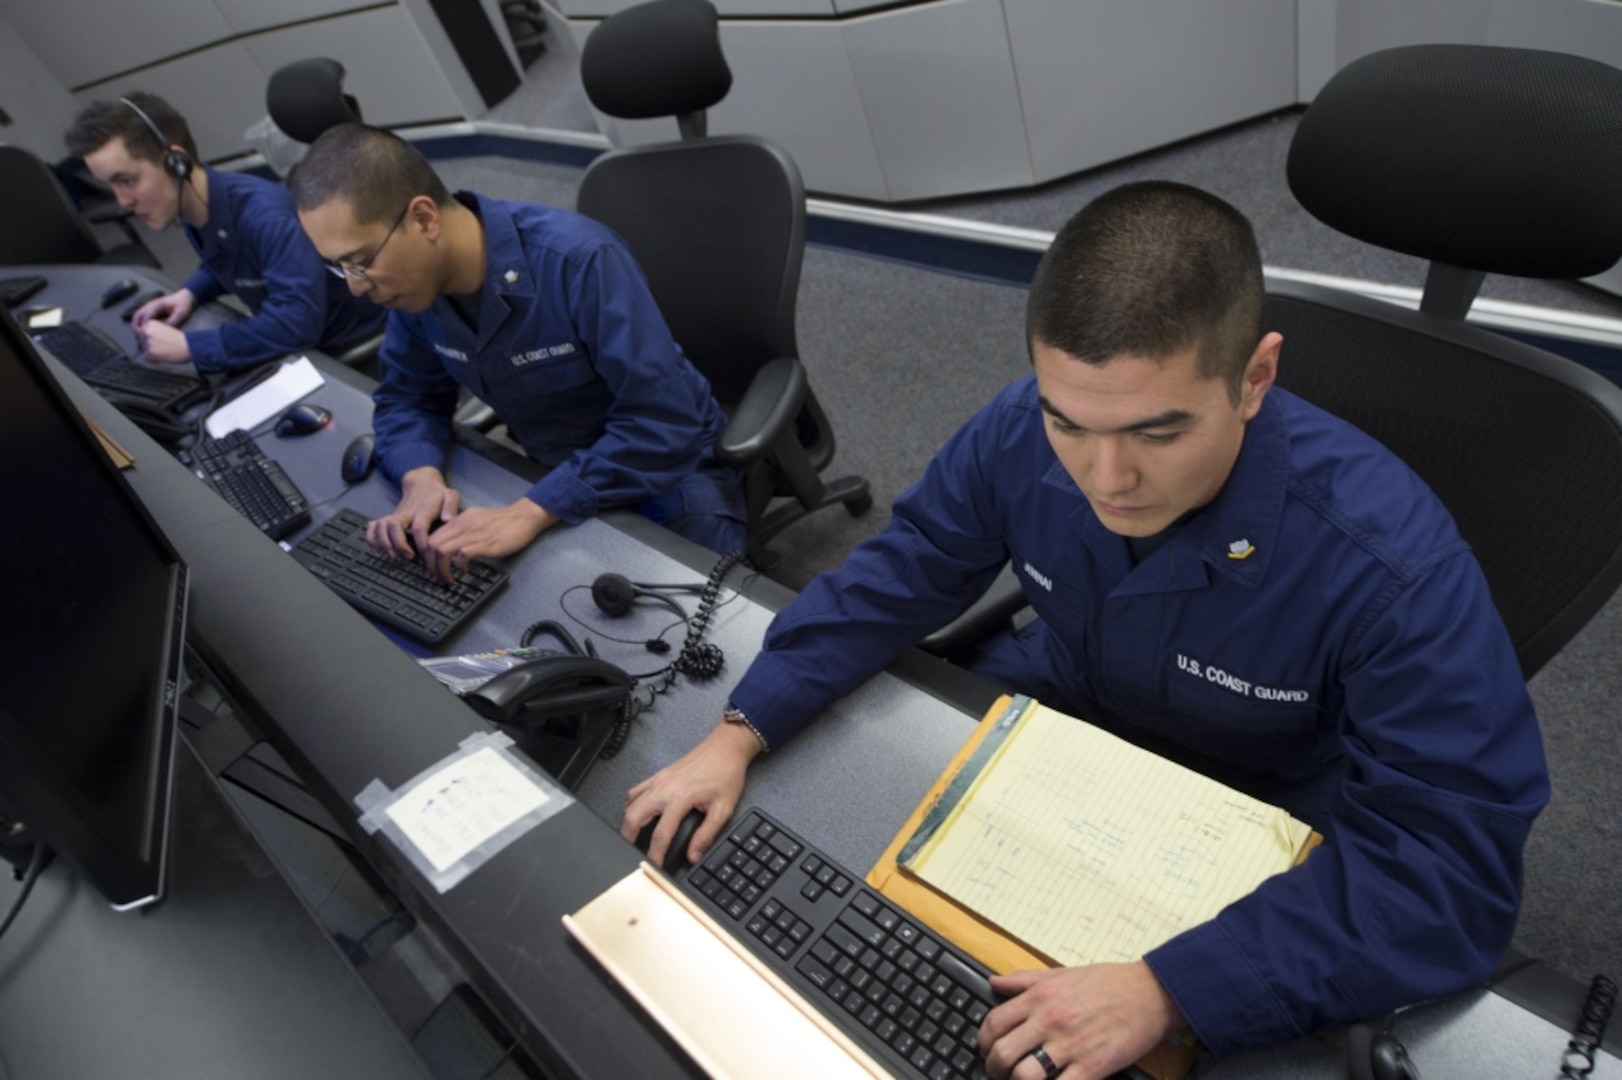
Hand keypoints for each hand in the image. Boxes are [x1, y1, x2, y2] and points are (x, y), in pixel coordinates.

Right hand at [131, 288, 194, 330]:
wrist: (184, 297)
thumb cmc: (183, 305)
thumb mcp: (180, 314)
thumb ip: (172, 322)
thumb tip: (163, 332)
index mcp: (157, 305)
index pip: (146, 317)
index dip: (144, 327)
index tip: (145, 336)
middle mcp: (150, 305)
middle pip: (137, 316)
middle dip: (136, 327)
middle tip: (139, 337)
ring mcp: (149, 306)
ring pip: (137, 316)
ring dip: (136, 325)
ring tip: (140, 336)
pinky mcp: (150, 309)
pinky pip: (141, 316)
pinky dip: (139, 323)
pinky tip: (143, 331)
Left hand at [136, 319, 190, 362]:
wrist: (189, 345)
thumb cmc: (179, 338)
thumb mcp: (164, 327)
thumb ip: (153, 331)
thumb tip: (143, 339)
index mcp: (149, 323)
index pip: (141, 333)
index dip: (149, 338)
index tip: (159, 340)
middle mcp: (146, 331)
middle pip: (141, 341)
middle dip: (149, 345)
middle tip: (162, 347)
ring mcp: (147, 342)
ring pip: (144, 350)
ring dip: (152, 353)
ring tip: (164, 351)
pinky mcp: (150, 352)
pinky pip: (147, 358)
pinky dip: (154, 359)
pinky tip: (164, 356)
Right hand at [367, 466, 458, 559]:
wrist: (421, 483)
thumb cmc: (437, 494)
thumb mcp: (450, 495)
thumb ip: (451, 506)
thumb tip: (447, 519)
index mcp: (422, 510)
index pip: (419, 527)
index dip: (420, 542)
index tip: (425, 553)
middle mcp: (406, 512)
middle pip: (395, 526)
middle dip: (399, 544)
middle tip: (408, 557)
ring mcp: (395, 515)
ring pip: (381, 526)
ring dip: (384, 543)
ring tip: (394, 556)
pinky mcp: (388, 517)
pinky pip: (373, 526)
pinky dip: (371, 537)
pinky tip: (377, 549)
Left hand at [417, 497, 556, 581]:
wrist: (523, 517)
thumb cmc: (503, 521)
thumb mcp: (476, 518)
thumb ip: (462, 528)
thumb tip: (451, 543)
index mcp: (459, 520)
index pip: (432, 537)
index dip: (427, 555)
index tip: (433, 566)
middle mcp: (462, 525)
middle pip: (432, 545)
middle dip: (430, 565)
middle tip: (437, 576)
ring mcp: (472, 534)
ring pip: (442, 551)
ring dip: (441, 569)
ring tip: (448, 578)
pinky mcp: (484, 544)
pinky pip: (461, 555)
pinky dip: (459, 566)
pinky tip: (464, 571)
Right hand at [621, 719, 764, 868]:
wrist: (725, 748)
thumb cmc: (726, 774)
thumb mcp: (723, 808)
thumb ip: (706, 834)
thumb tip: (694, 855)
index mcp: (680, 798)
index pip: (661, 834)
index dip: (655, 855)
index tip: (654, 866)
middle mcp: (664, 788)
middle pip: (633, 817)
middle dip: (629, 838)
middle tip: (634, 853)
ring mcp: (658, 780)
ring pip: (630, 804)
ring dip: (629, 822)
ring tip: (633, 837)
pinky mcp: (658, 775)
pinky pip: (636, 790)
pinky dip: (632, 804)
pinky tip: (638, 813)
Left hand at [979, 962, 1184, 1079]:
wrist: (1150, 992)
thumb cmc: (1108, 983)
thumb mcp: (1061, 973)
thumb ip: (1024, 979)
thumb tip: (994, 982)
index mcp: (1040, 997)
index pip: (994, 1023)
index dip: (983, 1041)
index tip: (986, 1048)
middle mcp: (1049, 1020)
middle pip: (1003, 1052)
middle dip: (994, 1068)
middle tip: (998, 1072)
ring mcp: (1070, 1045)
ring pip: (1025, 1074)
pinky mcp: (1093, 1066)